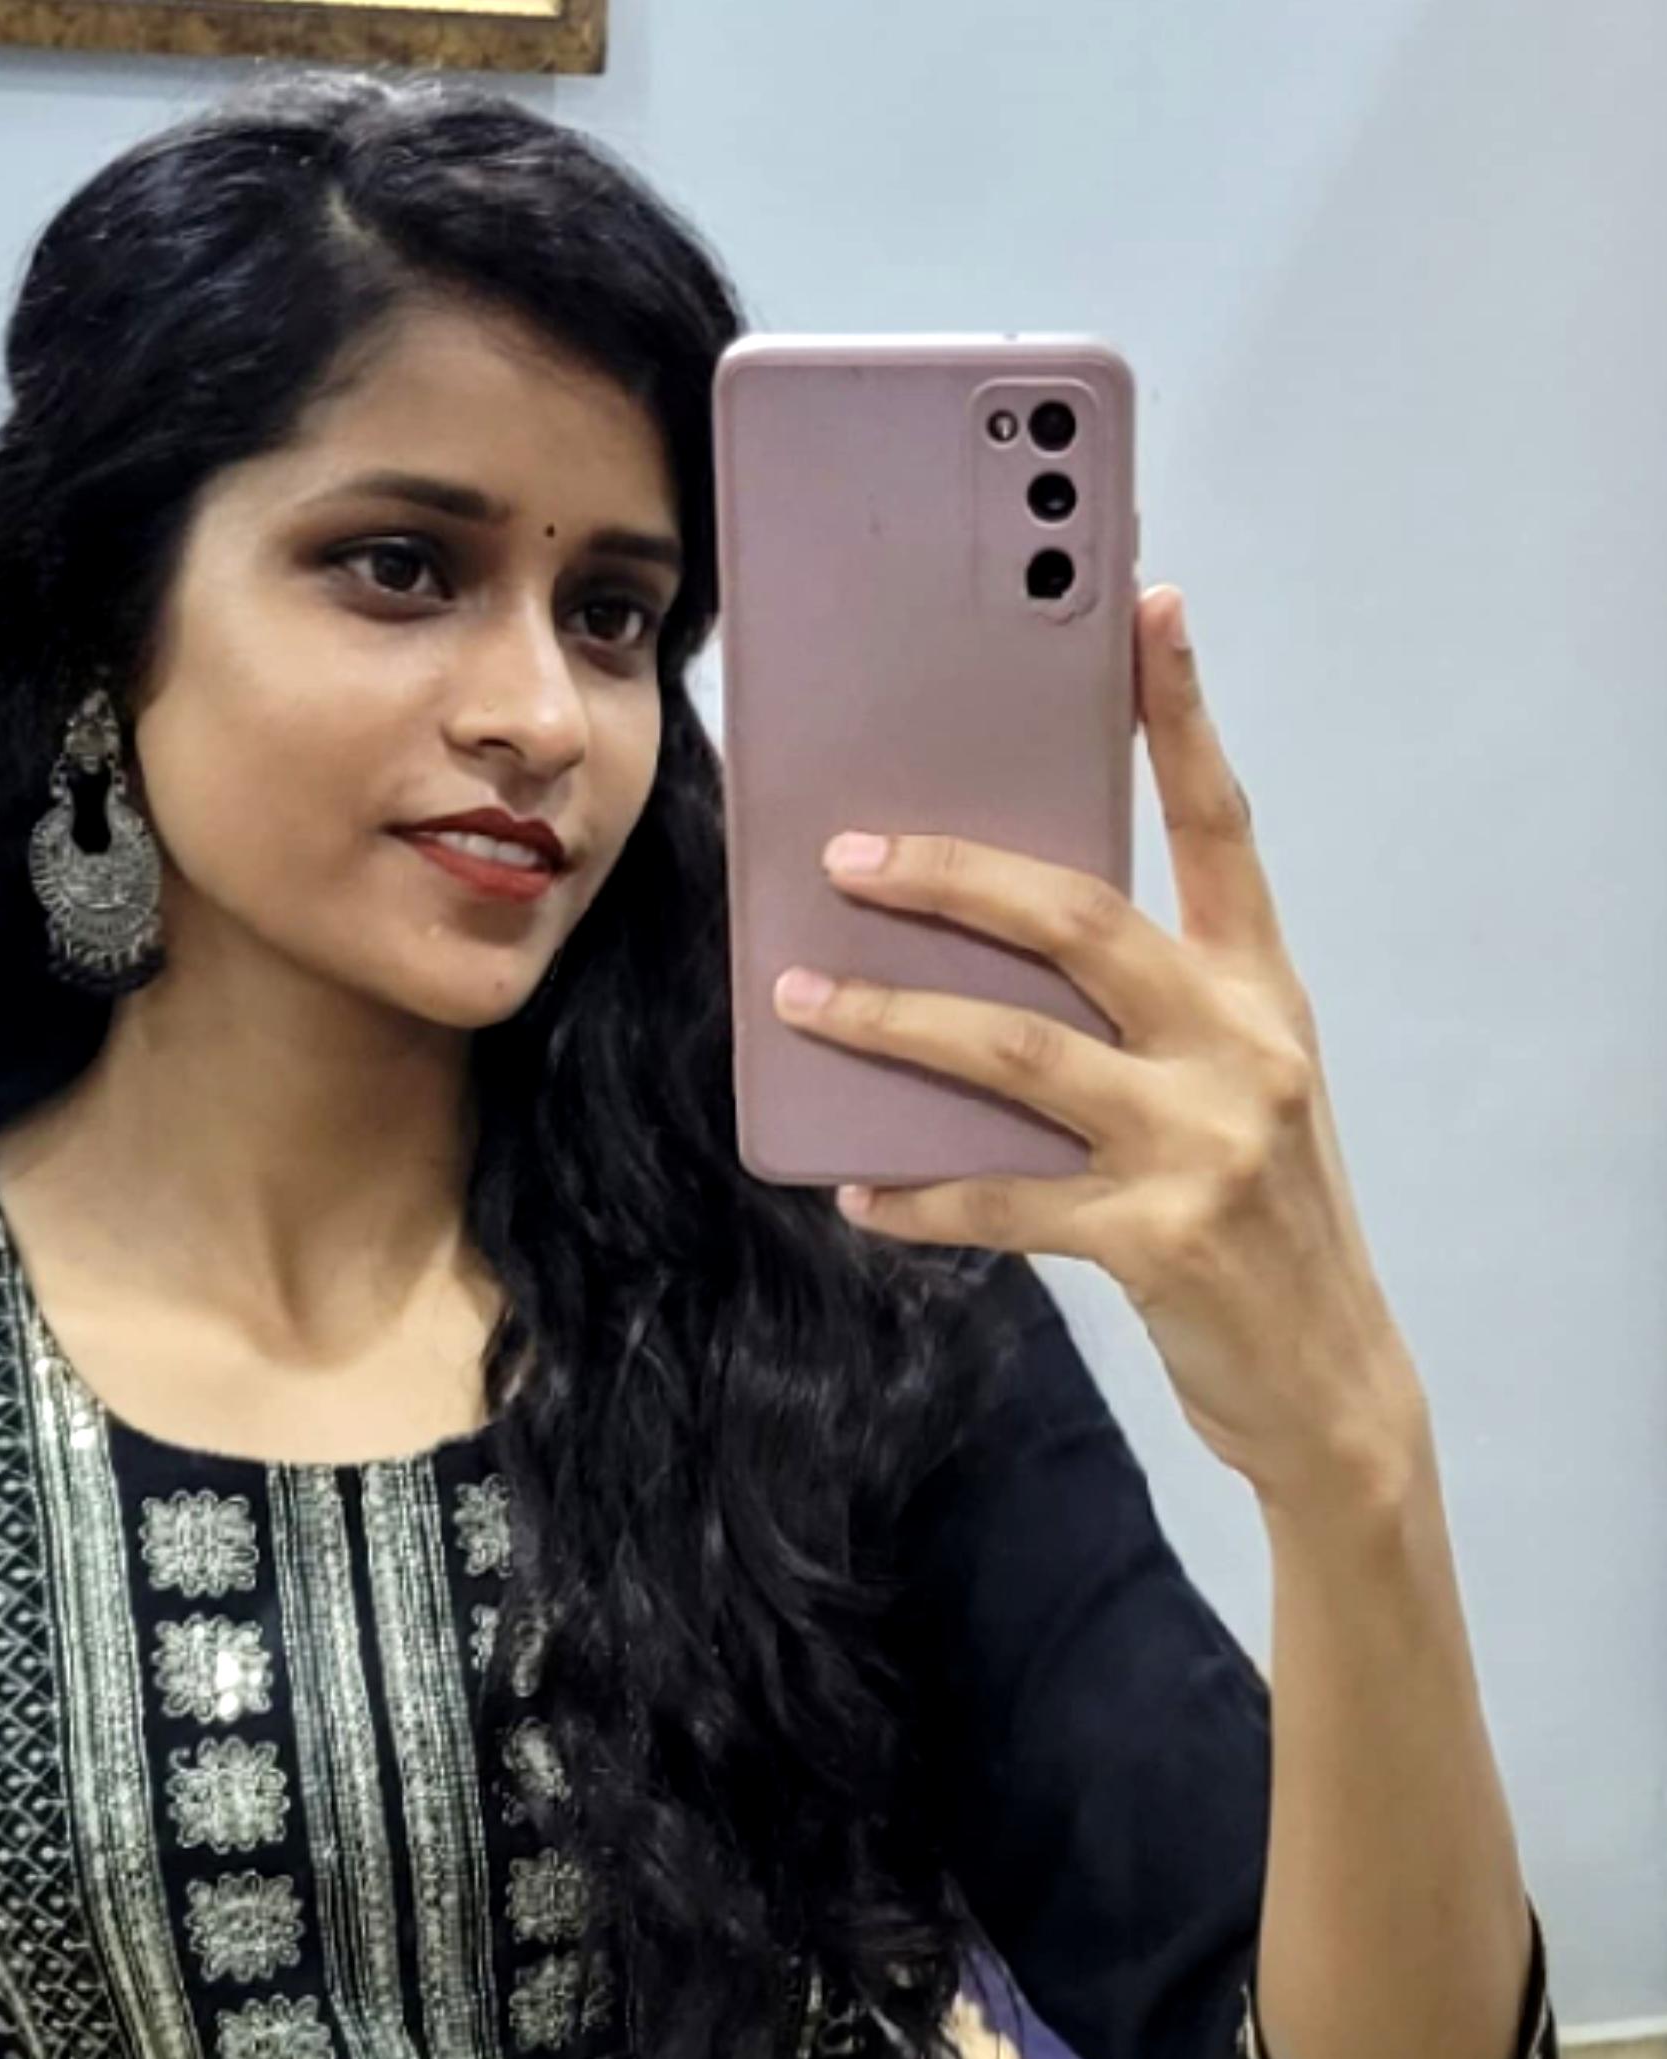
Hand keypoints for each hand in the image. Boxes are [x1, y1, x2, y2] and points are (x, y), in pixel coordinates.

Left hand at [772, 584, 1426, 1517]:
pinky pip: (1004, 1205)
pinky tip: (853, 1190)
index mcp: (1261, 990)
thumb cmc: (1257, 1220)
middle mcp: (1239, 1048)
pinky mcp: (1157, 1239)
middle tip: (847, 854)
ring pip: (1016, 1055)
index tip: (1145, 606)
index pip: (1219, 827)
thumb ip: (1147, 1014)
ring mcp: (1202, 1143)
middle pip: (1080, 923)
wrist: (1328, 1381)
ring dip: (895, 1022)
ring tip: (802, 998)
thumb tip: (982, 951)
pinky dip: (919, 1198)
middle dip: (953, 879)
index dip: (1181, 715)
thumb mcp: (1233, 1090)